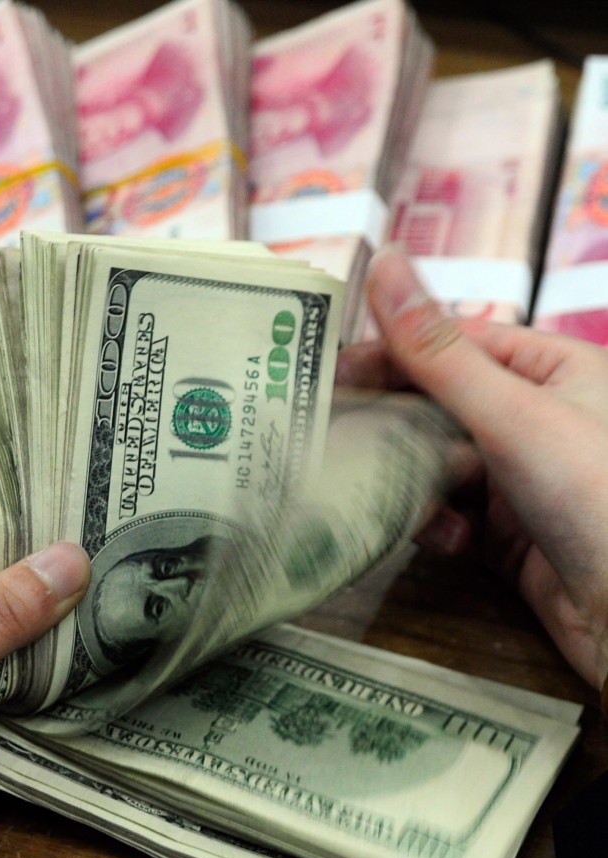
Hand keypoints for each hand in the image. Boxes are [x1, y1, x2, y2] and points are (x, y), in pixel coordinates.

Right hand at [336, 246, 607, 692]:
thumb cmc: (595, 497)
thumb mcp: (511, 414)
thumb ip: (438, 352)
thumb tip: (383, 263)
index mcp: (556, 371)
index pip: (459, 343)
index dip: (396, 351)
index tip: (335, 368)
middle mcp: (540, 421)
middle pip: (443, 407)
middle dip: (396, 424)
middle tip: (333, 432)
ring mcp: (525, 481)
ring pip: (442, 466)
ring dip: (414, 480)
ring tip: (390, 490)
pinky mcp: (511, 537)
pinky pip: (454, 516)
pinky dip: (438, 524)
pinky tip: (442, 536)